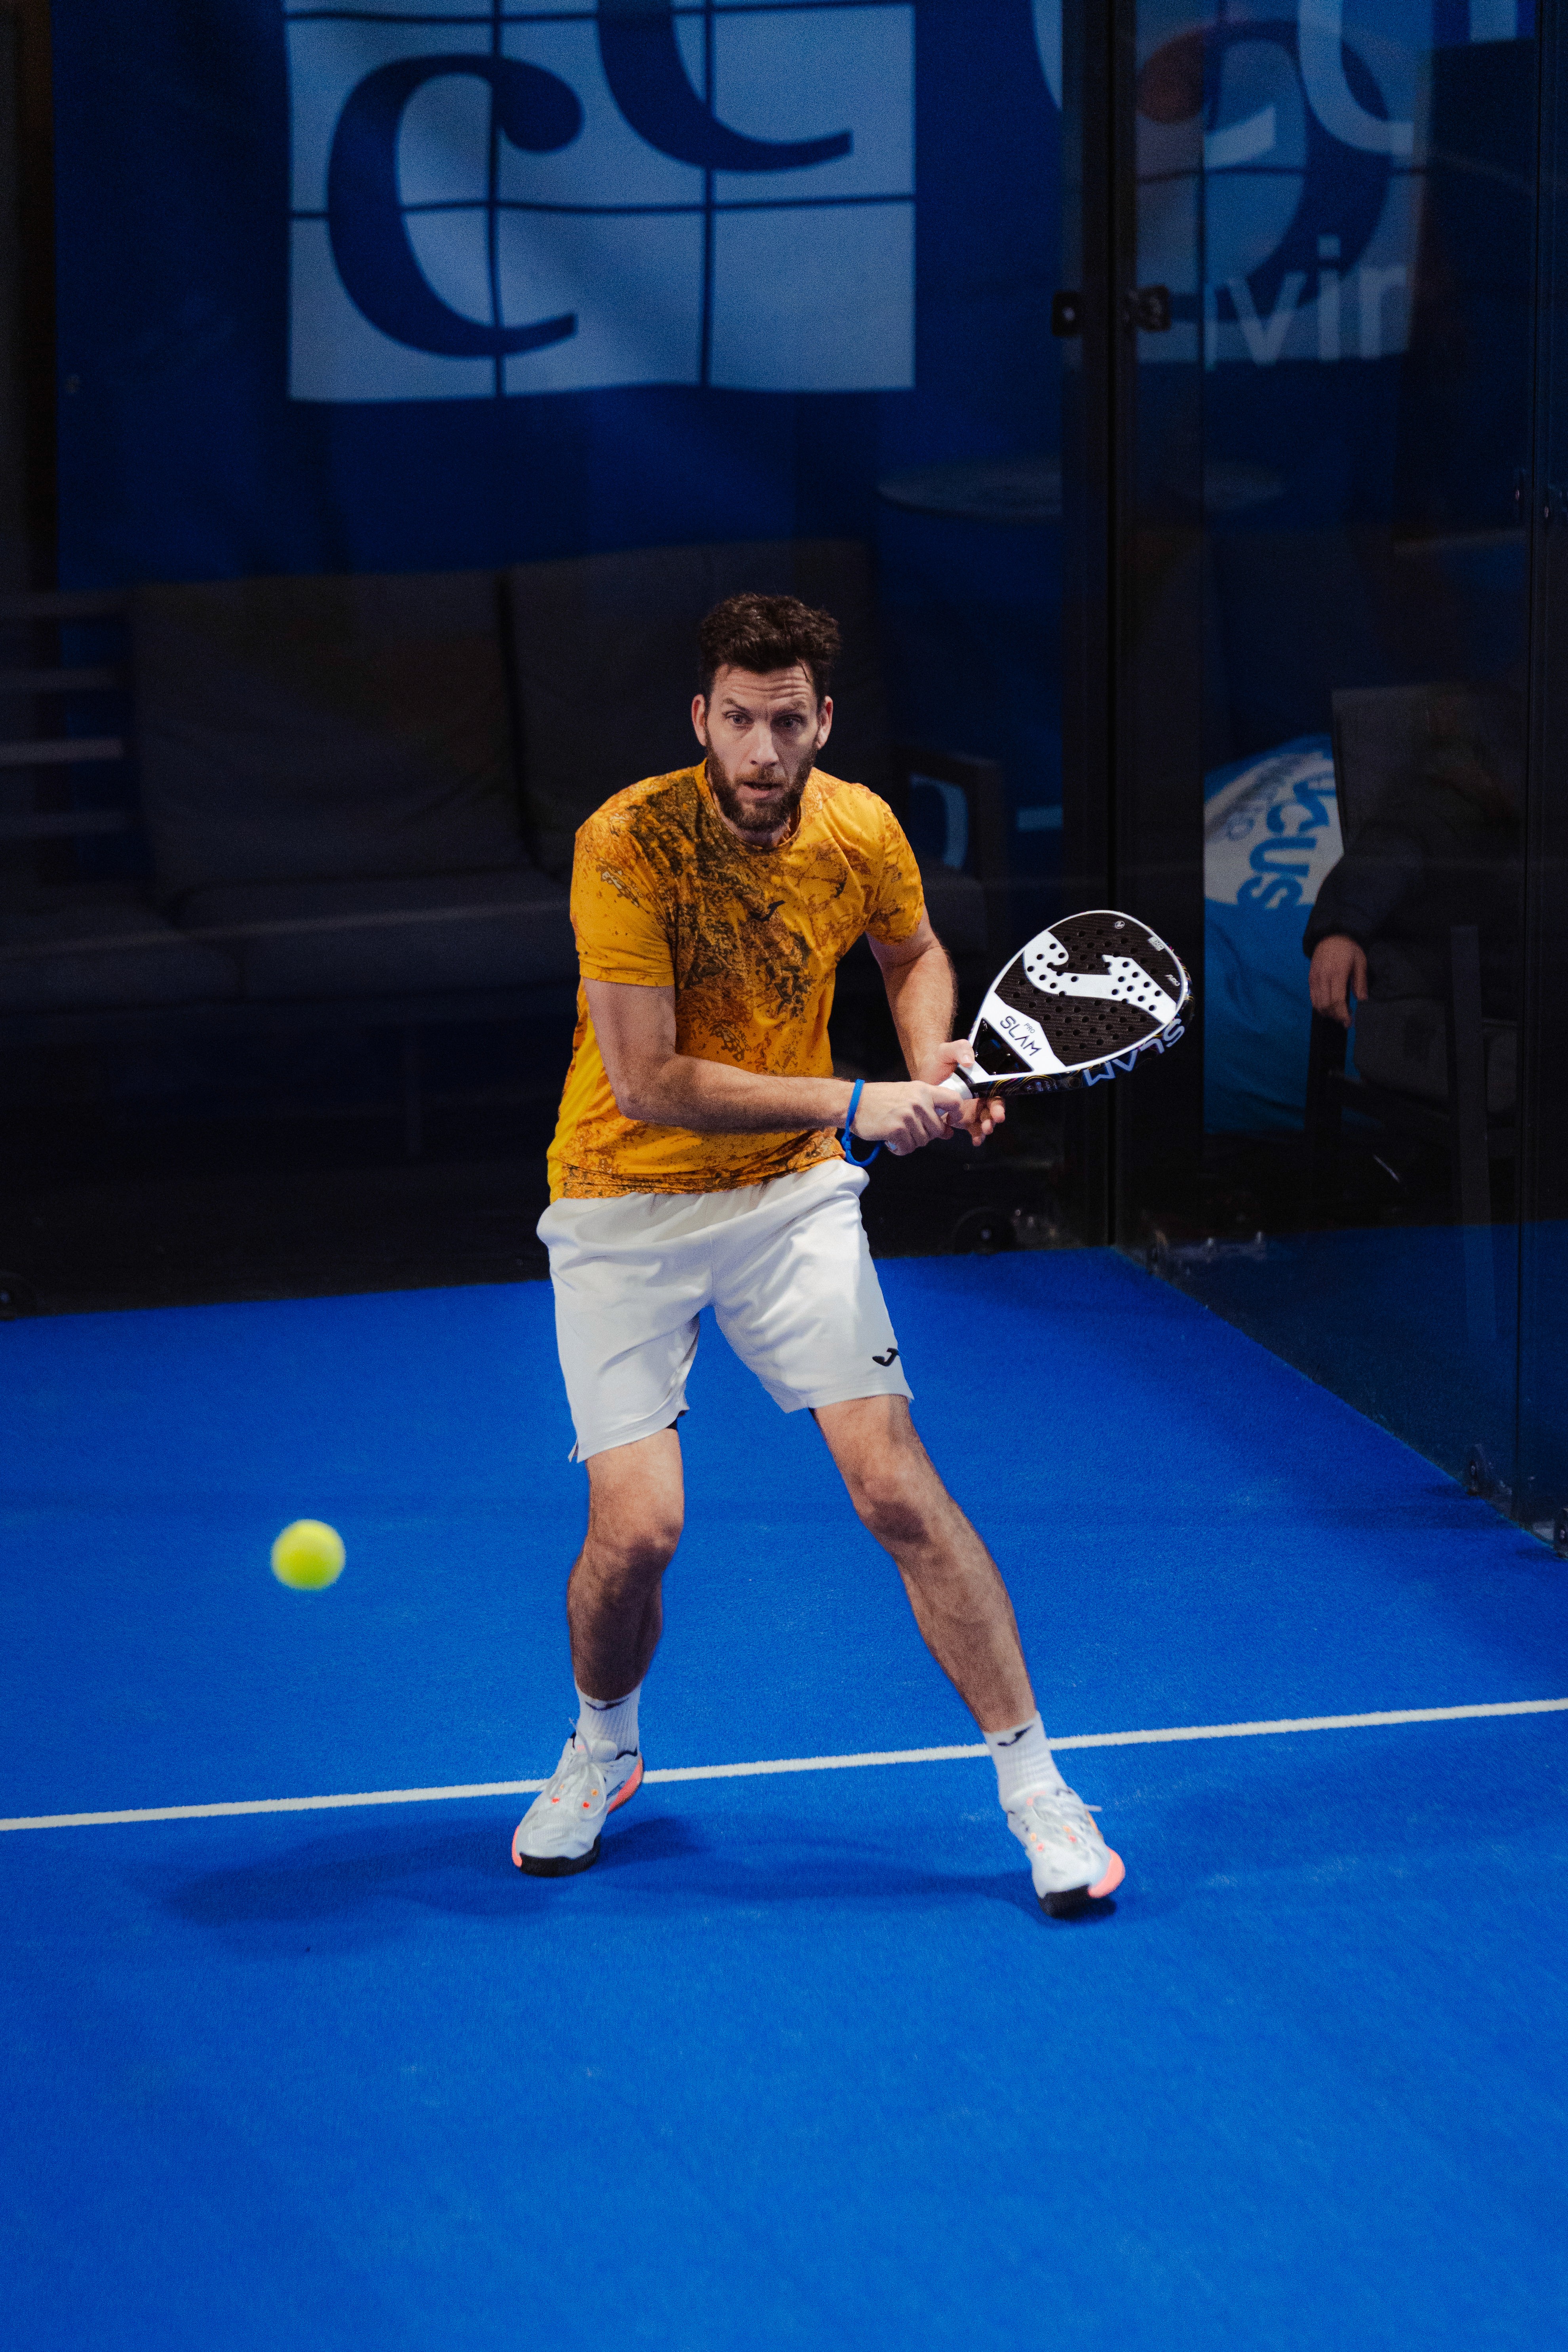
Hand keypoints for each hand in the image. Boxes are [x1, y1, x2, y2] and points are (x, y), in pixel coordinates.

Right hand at [852, 1077, 974, 1157]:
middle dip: (926, 1135)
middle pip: (938, 1129)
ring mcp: (908, 1116)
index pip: (954, 1101)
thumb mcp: (907, 1095)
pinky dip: (900, 1149)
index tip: (947, 1123)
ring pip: (923, 1141)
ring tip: (898, 1133)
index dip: (955, 1115)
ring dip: (911, 1142)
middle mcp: (919, 1102)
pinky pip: (908, 1148)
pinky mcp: (897, 1130)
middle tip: (909, 1130)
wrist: (853, 1102)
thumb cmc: (880, 1099)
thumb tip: (948, 1132)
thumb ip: (928, 1109)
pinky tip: (891, 1141)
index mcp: (923, 1090)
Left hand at [920, 1040, 1004, 1147]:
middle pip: (992, 1110)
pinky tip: (975, 1141)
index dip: (998, 1104)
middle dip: (993, 1120)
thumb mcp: (947, 1050)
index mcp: (982, 1081)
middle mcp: (980, 1096)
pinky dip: (976, 1136)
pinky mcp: (962, 1118)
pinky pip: (973, 1129)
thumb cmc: (939, 1061)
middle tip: (989, 1126)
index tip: (997, 1113)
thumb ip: (960, 1049)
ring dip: (985, 1130)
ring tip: (981, 1136)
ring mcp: (972, 1109)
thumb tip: (969, 1061)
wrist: (924, 1074)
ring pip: (984, 1122)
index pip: (996, 1093)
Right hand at [1308, 934, 1367, 1027]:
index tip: (1348, 1022)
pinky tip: (1329, 1006)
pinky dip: (1320, 1006)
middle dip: (1335, 1016)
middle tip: (1345, 1019)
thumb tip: (1362, 1000)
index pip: (1336, 1000)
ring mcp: (1315, 978)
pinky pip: (1313, 997)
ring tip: (1338, 1013)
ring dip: (1327, 1012)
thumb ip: (1360, 982)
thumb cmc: (1348, 948)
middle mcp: (1323, 977)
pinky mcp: (1310, 978)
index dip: (1342, 1014)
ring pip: (1317, 1003)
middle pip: (1325, 1005)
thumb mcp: (1360, 962)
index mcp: (1337, 973)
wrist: (1331, 935)